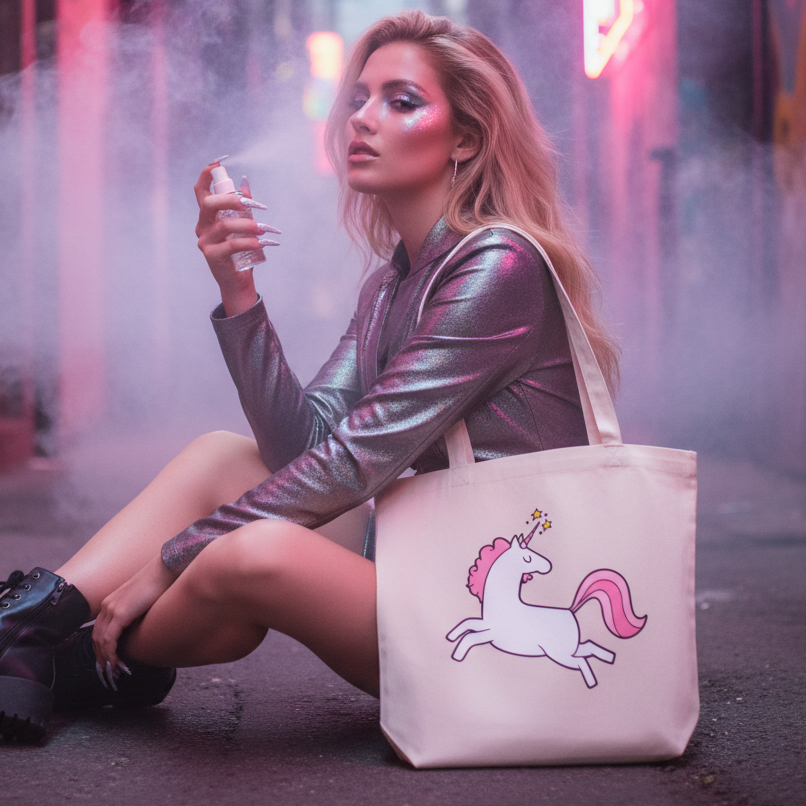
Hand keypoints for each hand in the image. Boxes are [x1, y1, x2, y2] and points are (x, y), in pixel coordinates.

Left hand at [92, 555, 175, 687]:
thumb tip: (140, 629)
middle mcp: (107, 605)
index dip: (102, 649)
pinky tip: (117, 663)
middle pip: (96, 638)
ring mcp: (112, 608)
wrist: (165, 568)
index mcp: (111, 603)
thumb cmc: (160, 583)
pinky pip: (110, 639)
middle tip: (111, 672)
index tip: (111, 662)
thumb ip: (136, 614)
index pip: (99, 631)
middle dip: (102, 658)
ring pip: (101, 641)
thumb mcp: (144, 601)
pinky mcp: (120, 613)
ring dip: (106, 659)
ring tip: (115, 672)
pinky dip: (111, 654)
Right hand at [193, 162, 281, 316]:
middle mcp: (202, 227)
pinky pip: (231, 245)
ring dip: (247, 224)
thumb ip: (242, 208)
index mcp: (207, 217)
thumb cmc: (241, 252)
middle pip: (209, 204)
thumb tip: (245, 185)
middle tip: (251, 204)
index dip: (207, 174)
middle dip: (231, 200)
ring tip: (265, 228)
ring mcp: (205, 242)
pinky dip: (248, 242)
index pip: (201, 191)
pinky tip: (263, 243)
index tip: (218, 162)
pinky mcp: (212, 256)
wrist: (238, 282)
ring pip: (224, 225)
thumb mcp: (243, 227)